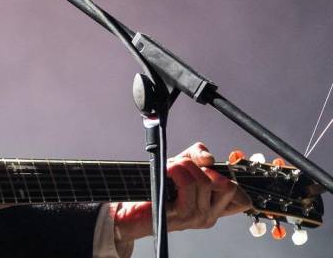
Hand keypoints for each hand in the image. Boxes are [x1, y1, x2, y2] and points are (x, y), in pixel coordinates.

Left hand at [112, 142, 251, 253]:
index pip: (243, 198)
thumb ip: (198, 156)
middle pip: (227, 184)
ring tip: (169, 170)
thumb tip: (209, 158)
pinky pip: (187, 184)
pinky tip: (165, 172)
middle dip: (203, 169)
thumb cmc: (157, 187)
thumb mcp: (182, 165)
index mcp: (214, 208)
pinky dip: (175, 170)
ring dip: (183, 166)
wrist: (129, 210)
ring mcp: (197, 218)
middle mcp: (210, 216)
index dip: (230, 178)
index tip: (210, 167)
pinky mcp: (181, 215)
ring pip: (204, 181)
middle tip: (182, 168)